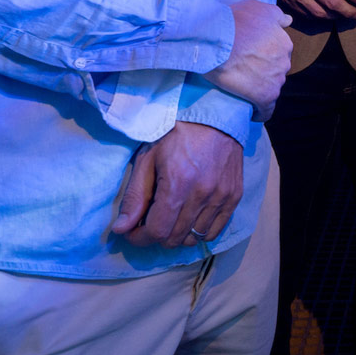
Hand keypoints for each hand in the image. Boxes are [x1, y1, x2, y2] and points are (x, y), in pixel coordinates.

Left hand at [110, 120, 242, 247]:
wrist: (216, 116)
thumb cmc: (177, 134)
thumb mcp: (148, 158)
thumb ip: (135, 196)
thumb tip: (121, 229)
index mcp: (178, 183)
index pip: (157, 231)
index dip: (140, 238)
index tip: (132, 233)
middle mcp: (203, 194)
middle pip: (175, 237)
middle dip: (156, 236)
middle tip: (149, 222)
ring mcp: (221, 197)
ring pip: (194, 237)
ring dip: (177, 235)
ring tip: (170, 219)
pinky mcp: (234, 196)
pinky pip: (215, 231)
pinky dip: (199, 231)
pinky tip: (190, 219)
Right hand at [203, 0, 292, 117]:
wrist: (217, 39)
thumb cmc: (235, 21)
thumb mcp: (259, 8)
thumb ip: (276, 16)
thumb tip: (288, 20)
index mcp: (284, 43)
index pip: (279, 54)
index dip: (265, 57)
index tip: (252, 58)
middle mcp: (284, 62)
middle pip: (275, 71)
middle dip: (264, 72)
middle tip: (244, 71)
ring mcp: (276, 80)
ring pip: (271, 88)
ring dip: (260, 89)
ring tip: (242, 89)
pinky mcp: (264, 96)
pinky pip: (266, 109)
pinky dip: (260, 112)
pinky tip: (252, 112)